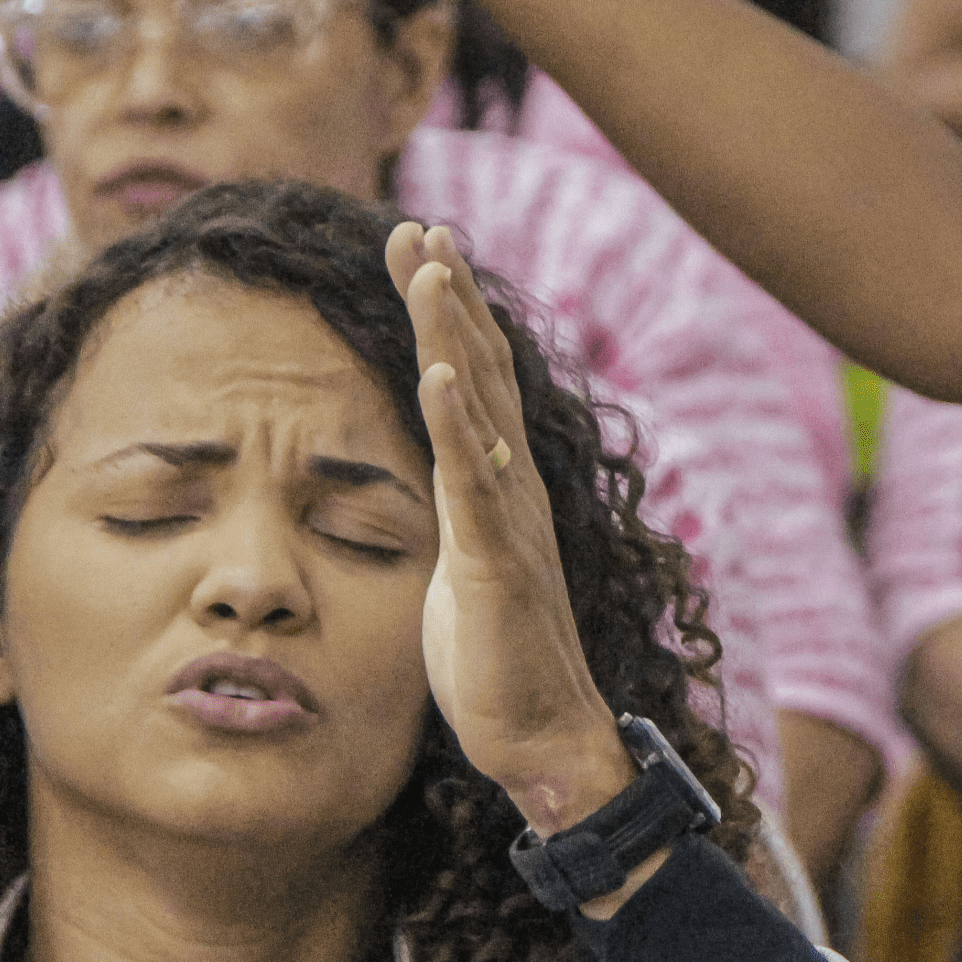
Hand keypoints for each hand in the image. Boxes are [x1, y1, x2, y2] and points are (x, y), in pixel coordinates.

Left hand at [388, 222, 632, 834]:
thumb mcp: (461, 568)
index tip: (422, 248)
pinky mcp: (499, 563)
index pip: (477, 380)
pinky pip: (476, 481)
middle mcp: (514, 489)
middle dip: (448, 296)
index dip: (450, 314)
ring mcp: (511, 522)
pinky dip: (458, 422)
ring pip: (483, 408)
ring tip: (430, 266)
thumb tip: (439, 481)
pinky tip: (439, 370)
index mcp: (500, 488)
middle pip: (483, 369)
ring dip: (454, 333)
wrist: (544, 737)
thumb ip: (455, 515)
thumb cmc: (498, 663)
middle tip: (418, 225)